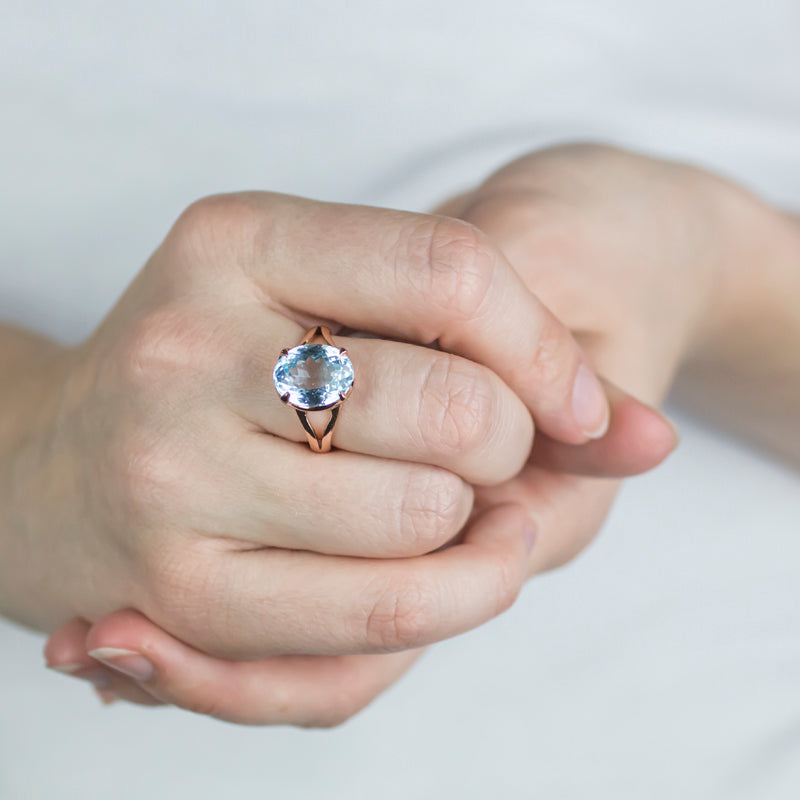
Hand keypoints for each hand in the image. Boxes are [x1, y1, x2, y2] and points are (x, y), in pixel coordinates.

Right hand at [43, 154, 684, 723]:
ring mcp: (168, 468)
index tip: (574, 404)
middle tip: (475, 451)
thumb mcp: (336, 304)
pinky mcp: (173, 589)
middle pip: (451, 408)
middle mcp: (186, 342)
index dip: (545, 347)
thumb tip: (648, 437)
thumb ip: (507, 354)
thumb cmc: (226, 368)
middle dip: (502, 443)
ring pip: (422, 521)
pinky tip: (447, 567)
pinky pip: (376, 620)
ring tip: (450, 509)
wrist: (54, 462)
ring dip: (476, 529)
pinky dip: (448, 600)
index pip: (451, 271)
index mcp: (235, 239)